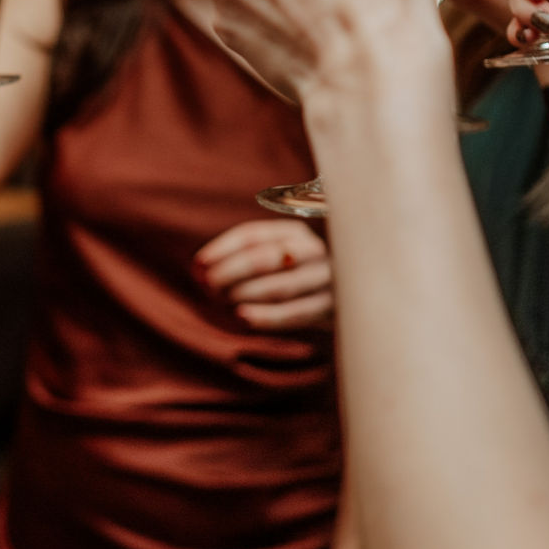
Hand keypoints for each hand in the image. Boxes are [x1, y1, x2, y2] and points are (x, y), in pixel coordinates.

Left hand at [192, 219, 332, 329]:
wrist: (351, 296)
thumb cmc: (296, 276)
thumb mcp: (276, 256)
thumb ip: (243, 257)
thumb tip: (197, 269)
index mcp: (295, 231)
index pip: (252, 236)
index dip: (221, 249)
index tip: (198, 265)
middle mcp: (313, 250)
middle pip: (264, 258)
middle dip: (229, 273)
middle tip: (207, 286)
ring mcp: (327, 278)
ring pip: (278, 286)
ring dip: (245, 295)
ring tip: (223, 302)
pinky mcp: (333, 307)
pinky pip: (295, 313)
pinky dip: (267, 316)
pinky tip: (243, 317)